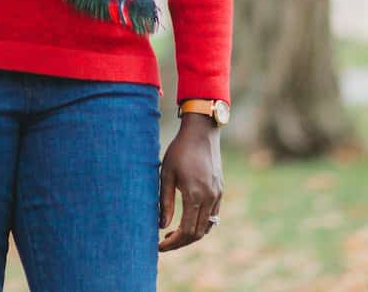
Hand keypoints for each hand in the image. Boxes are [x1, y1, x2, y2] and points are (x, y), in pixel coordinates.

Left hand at [158, 113, 223, 251]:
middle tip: (164, 242)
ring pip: (207, 227)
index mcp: (194, 195)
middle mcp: (209, 198)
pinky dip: (201, 224)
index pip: (185, 231)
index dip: (172, 243)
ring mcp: (217, 195)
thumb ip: (165, 201)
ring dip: (191, 235)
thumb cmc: (180, 150)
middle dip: (180, 242)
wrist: (201, 132)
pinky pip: (213, 216)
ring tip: (174, 233)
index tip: (159, 246)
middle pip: (197, 234)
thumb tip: (162, 226)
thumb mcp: (167, 174)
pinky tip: (188, 220)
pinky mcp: (220, 191)